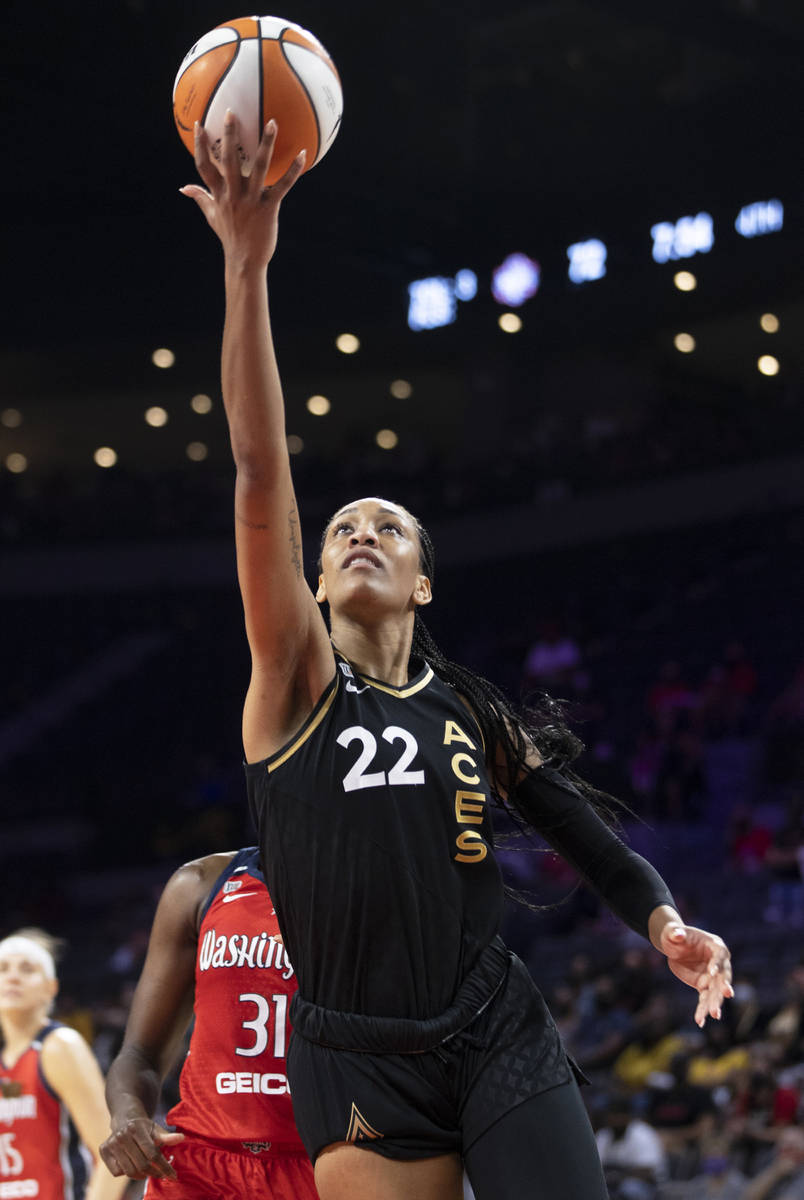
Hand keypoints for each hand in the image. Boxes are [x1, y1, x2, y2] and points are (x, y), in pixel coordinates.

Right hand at [100, 1117, 184, 1179]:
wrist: (124, 1119)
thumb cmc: (143, 1127)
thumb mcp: (155, 1129)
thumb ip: (167, 1136)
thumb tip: (181, 1138)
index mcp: (136, 1128)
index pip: (152, 1153)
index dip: (164, 1166)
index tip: (173, 1176)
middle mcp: (121, 1135)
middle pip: (141, 1164)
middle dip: (154, 1173)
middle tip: (162, 1175)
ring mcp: (111, 1143)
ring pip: (129, 1171)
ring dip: (141, 1175)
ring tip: (148, 1170)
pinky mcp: (103, 1151)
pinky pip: (117, 1172)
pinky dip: (127, 1172)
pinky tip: (132, 1165)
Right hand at [179, 111, 305, 269]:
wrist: (245, 261)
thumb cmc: (230, 236)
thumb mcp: (212, 216)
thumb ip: (200, 197)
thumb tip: (183, 187)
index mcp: (219, 195)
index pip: (204, 166)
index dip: (200, 145)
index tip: (199, 124)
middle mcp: (233, 195)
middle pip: (229, 160)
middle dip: (230, 135)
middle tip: (232, 111)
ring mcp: (251, 201)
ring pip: (259, 168)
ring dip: (266, 144)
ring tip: (272, 122)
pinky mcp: (269, 208)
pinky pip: (283, 186)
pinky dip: (293, 171)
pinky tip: (302, 154)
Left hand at [659, 922, 733, 1026]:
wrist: (674, 946)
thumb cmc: (676, 935)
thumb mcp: (673, 932)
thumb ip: (675, 932)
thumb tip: (677, 934)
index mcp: (715, 946)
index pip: (720, 956)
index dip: (717, 964)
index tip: (713, 972)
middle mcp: (718, 964)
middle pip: (723, 977)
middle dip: (723, 987)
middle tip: (726, 996)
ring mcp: (712, 977)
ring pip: (715, 992)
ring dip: (715, 1003)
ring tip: (714, 1015)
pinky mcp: (703, 986)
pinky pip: (705, 1000)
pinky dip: (702, 1010)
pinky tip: (700, 1021)